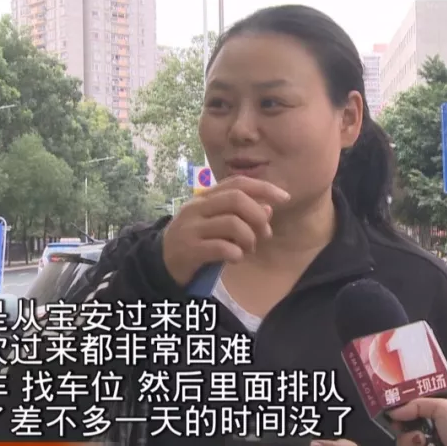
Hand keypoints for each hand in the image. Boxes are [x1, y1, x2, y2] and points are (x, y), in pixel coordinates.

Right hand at [162, 176, 290, 285]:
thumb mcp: (217, 225)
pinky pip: (221, 248)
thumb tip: (268, 208)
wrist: (161, 262)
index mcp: (205, 198)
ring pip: (232, 223)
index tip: (285, 198)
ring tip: (248, 250)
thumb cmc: (196, 241)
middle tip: (265, 234)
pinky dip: (236, 254)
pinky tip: (235, 258)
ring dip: (249, 239)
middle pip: (237, 200)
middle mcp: (196, 208)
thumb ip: (241, 215)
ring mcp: (191, 228)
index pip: (238, 183)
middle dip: (258, 216)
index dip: (264, 187)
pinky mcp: (188, 249)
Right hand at [391, 398, 446, 445]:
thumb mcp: (444, 409)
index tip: (400, 423)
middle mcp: (427, 442)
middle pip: (400, 442)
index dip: (399, 423)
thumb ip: (417, 405)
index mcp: (431, 424)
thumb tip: (392, 412)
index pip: (404, 423)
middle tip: (424, 440)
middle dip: (410, 441)